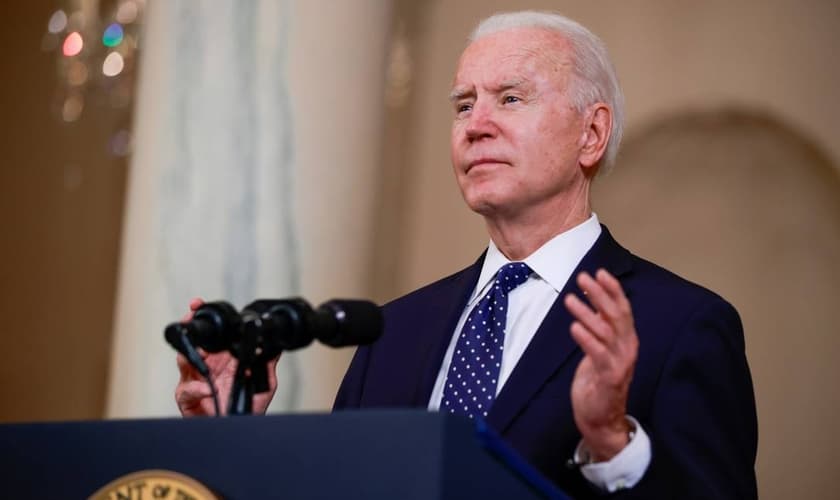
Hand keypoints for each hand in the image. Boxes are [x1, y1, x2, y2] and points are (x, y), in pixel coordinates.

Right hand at [174, 298, 278, 415]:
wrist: (240, 426)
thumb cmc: (247, 404)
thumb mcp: (263, 381)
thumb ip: (268, 362)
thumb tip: (276, 345)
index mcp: (220, 358)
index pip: (210, 334)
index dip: (202, 318)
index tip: (199, 303)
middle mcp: (206, 366)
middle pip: (191, 341)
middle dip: (189, 326)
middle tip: (191, 315)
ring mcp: (195, 381)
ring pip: (184, 361)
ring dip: (190, 354)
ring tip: (199, 350)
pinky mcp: (188, 399)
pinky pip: (188, 390)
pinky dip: (198, 389)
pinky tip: (208, 388)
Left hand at [564, 269, 637, 460]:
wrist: (601, 418)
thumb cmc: (598, 381)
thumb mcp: (599, 349)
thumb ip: (599, 327)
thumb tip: (591, 300)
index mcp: (626, 339)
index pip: (623, 308)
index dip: (612, 290)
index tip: (599, 272)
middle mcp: (627, 348)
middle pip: (616, 315)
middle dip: (600, 294)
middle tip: (582, 278)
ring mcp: (620, 363)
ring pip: (605, 331)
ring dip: (587, 313)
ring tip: (569, 299)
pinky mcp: (609, 378)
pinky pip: (598, 354)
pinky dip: (587, 339)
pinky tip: (574, 327)